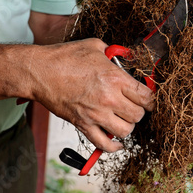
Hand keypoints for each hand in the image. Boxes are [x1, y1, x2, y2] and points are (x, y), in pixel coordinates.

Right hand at [26, 38, 153, 151]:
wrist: (40, 71)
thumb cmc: (66, 57)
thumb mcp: (96, 46)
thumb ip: (115, 53)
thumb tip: (128, 58)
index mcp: (116, 78)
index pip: (146, 97)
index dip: (151, 99)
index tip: (149, 99)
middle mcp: (109, 99)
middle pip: (138, 115)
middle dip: (139, 112)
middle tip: (133, 106)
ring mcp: (96, 114)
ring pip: (126, 131)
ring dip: (127, 126)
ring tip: (123, 119)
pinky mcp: (83, 125)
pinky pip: (104, 144)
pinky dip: (114, 147)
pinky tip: (117, 142)